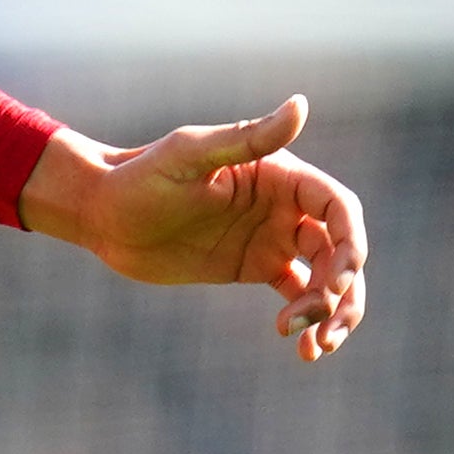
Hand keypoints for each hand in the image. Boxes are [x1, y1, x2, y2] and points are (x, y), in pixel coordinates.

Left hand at [21, 98, 369, 362]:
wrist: (103, 215)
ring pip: (327, 275)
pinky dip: (307, 318)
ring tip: (314, 347)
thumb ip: (246, 138)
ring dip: (333, 311)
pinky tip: (300, 344)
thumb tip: (301, 105)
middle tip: (319, 328)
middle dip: (342, 290)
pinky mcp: (254, 267)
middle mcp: (285, 206)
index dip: (350, 245)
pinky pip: (298, 293)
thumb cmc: (141, 177)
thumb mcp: (190, 156)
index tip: (338, 283)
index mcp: (280, 175)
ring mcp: (273, 238)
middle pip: (340, 249)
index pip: (338, 208)